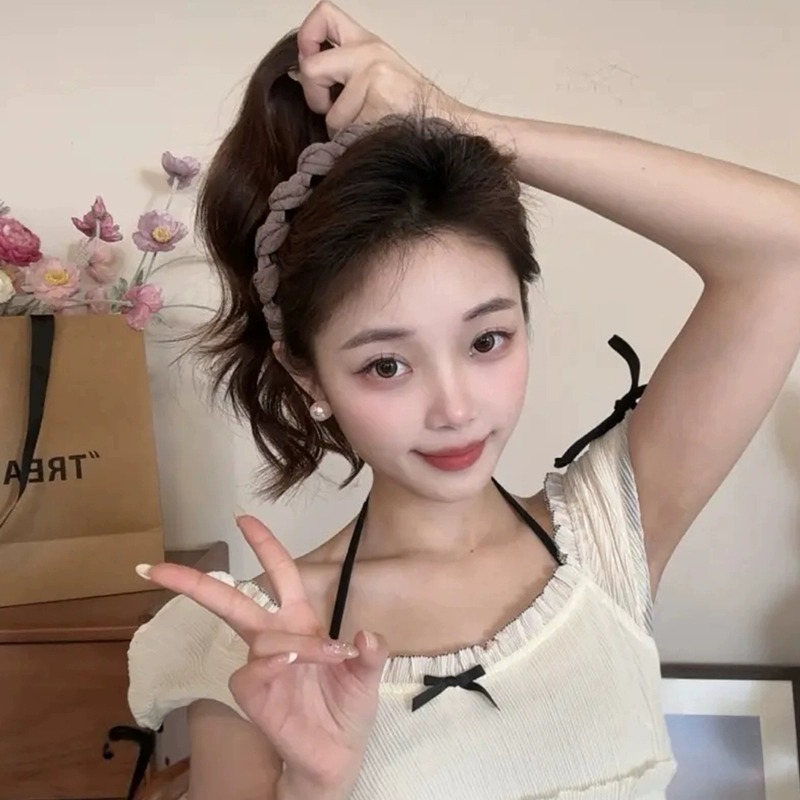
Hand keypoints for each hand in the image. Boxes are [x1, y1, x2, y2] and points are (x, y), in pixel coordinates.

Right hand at [142, 514, 387, 791]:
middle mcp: (274, 637)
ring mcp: (261, 666)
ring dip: (294, 642)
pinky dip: (272, 664)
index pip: (280, 574)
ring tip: (327, 657)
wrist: (337, 755)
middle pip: (230, 600)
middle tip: (158, 567)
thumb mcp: (368, 675)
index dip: (263, 545)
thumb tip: (365, 636)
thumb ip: (371, 653)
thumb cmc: (347, 708)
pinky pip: (252, 671)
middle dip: (194, 582)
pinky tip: (290, 666)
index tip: (242, 518)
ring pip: (260, 636)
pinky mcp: (254, 696)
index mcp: (300, 620)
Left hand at [294, 1, 467, 132]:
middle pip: (311, 67)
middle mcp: (369, 54)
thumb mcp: (379, 71)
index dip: (306, 37)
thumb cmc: (412, 106)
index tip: (310, 61)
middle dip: (312, 94)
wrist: (447, 125)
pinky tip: (375, 136)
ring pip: (330, 115)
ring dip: (342, 130)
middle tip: (328, 107)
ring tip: (367, 127)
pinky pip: (346, 134)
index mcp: (368, 42)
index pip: (324, 14)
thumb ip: (343, 66)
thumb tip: (301, 73)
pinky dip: (355, 142)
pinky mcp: (376, 107)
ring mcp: (373, 80)